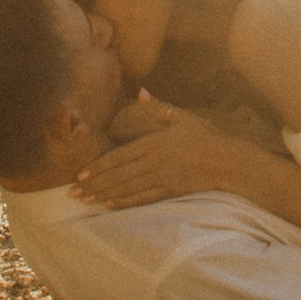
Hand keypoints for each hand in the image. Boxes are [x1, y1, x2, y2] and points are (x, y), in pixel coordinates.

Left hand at [72, 96, 251, 211]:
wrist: (227, 161)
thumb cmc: (206, 137)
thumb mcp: (182, 118)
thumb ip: (159, 108)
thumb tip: (141, 92)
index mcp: (153, 142)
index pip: (119, 156)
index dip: (98, 166)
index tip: (81, 174)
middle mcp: (153, 161)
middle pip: (118, 175)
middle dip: (94, 185)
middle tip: (73, 194)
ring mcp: (161, 178)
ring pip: (126, 188)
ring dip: (104, 195)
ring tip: (85, 202)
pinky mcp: (169, 191)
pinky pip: (142, 198)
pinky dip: (124, 203)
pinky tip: (110, 206)